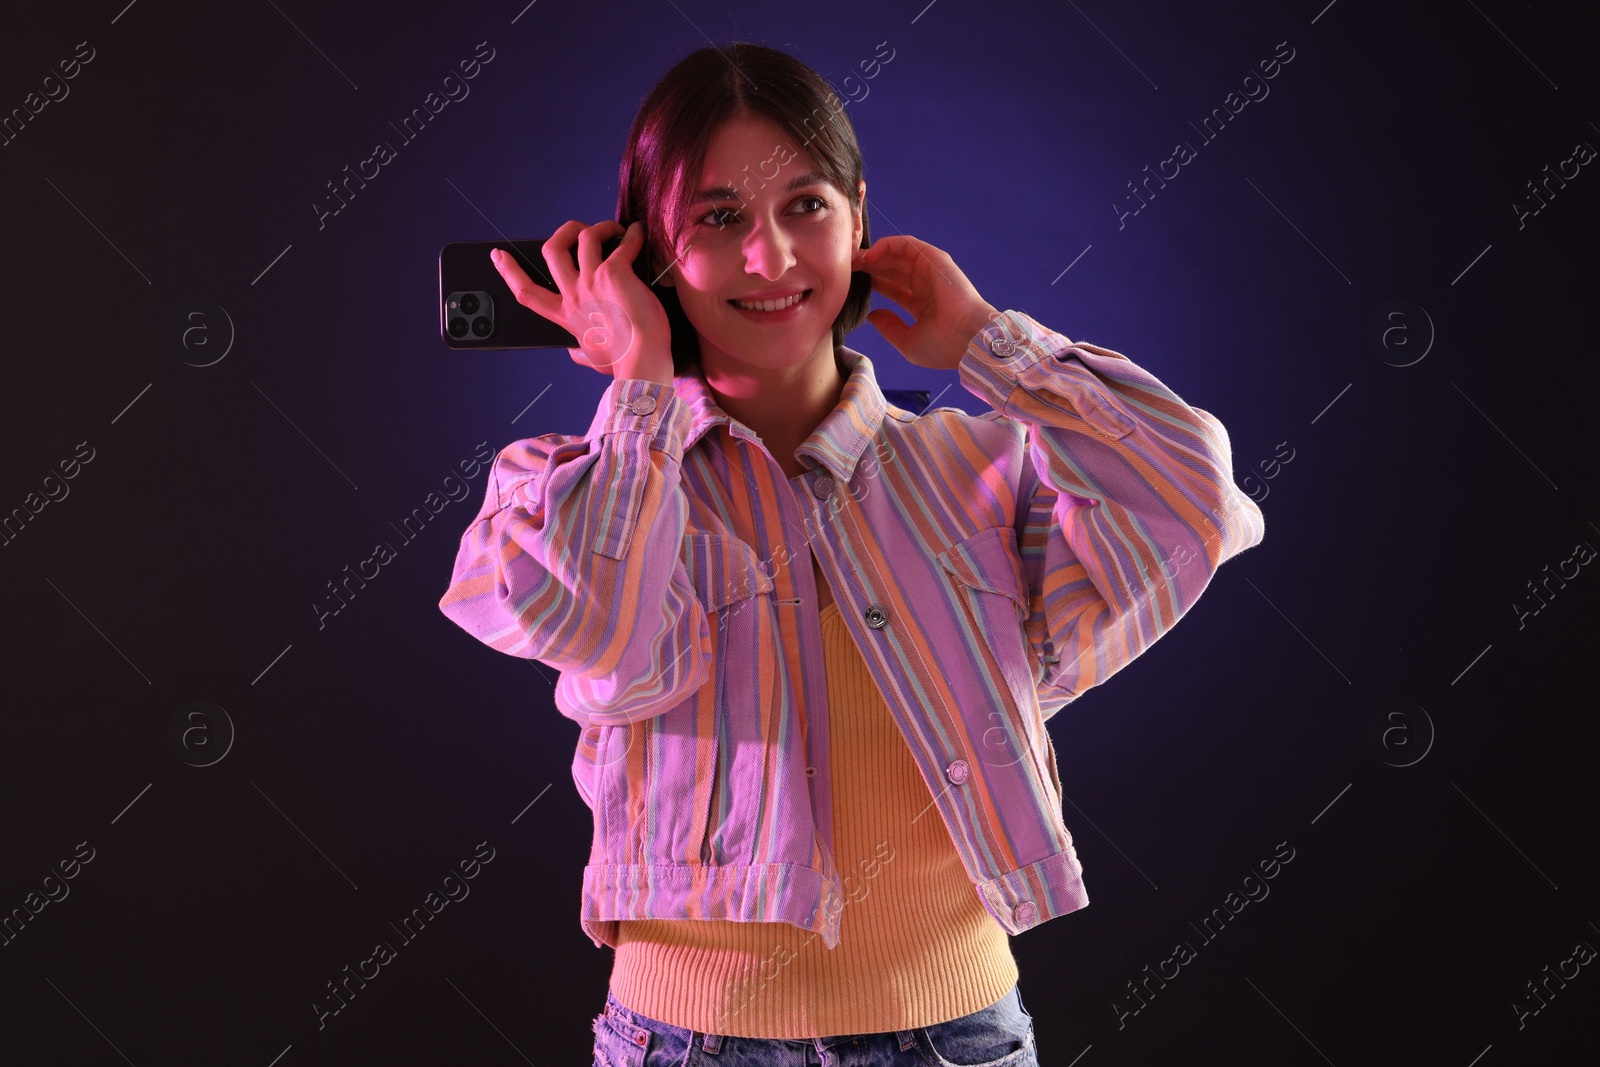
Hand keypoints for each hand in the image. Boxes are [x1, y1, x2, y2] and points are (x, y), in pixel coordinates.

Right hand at [490, 220, 673, 383]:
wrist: (641, 360)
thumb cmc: (622, 362)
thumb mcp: (593, 359)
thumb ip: (580, 353)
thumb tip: (574, 353)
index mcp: (565, 315)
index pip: (527, 292)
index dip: (509, 272)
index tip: (498, 255)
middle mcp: (574, 294)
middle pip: (553, 251)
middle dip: (563, 232)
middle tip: (578, 230)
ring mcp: (592, 281)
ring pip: (584, 236)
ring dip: (600, 227)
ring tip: (615, 230)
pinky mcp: (614, 273)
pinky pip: (622, 243)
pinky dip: (632, 234)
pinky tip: (638, 233)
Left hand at [850, 235, 998, 370]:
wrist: (966, 340)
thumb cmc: (942, 346)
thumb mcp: (907, 342)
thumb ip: (889, 327)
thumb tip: (872, 315)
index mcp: (922, 305)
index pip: (892, 288)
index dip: (873, 283)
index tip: (852, 283)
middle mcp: (926, 286)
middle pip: (892, 269)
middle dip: (870, 266)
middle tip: (848, 267)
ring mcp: (931, 271)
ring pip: (897, 255)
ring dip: (875, 254)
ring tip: (855, 259)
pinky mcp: (935, 260)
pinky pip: (908, 245)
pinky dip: (888, 245)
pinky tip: (871, 253)